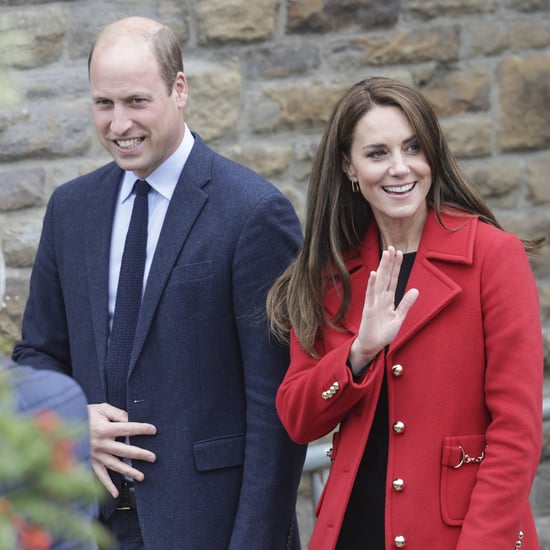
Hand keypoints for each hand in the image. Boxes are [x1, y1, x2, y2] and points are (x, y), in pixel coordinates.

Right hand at [88, 403, 156, 497]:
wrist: (64, 422)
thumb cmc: (85, 413)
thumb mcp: (102, 408)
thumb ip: (117, 414)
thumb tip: (131, 419)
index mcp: (104, 429)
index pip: (128, 428)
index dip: (142, 429)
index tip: (153, 430)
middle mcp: (100, 444)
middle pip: (124, 450)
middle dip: (140, 454)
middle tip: (153, 457)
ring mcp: (95, 455)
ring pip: (115, 465)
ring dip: (129, 471)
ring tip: (142, 477)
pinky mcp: (89, 462)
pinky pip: (99, 475)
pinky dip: (107, 485)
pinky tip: (115, 493)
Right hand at [348, 246, 418, 373]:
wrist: (372, 346)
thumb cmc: (383, 333)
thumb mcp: (399, 317)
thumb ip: (406, 304)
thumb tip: (416, 290)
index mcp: (388, 299)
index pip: (393, 279)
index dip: (396, 267)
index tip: (399, 253)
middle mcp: (381, 298)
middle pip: (386, 277)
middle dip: (389, 262)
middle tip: (391, 247)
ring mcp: (374, 302)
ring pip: (380, 281)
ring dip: (382, 268)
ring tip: (385, 254)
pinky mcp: (369, 309)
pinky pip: (371, 295)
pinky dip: (372, 284)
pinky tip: (375, 274)